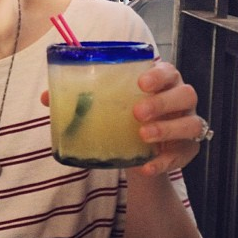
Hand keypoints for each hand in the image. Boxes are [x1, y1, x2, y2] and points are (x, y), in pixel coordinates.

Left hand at [40, 61, 202, 175]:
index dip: (158, 75)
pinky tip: (147, 167)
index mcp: (160, 82)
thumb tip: (47, 97)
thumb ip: (80, 99)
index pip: (168, 71)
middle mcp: (178, 101)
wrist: (136, 151)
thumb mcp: (104, 106)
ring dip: (168, 129)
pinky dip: (165, 162)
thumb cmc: (121, 117)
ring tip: (143, 135)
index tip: (141, 83)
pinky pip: (184, 155)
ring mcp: (186, 125)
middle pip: (185, 94)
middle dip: (162, 102)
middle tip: (137, 112)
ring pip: (191, 123)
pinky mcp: (186, 150)